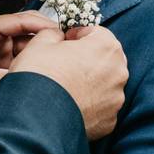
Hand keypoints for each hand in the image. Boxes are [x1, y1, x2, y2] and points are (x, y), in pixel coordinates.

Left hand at [0, 12, 59, 119]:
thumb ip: (5, 79)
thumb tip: (33, 82)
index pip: (22, 21)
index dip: (44, 25)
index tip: (64, 34)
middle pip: (29, 36)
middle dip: (47, 43)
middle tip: (69, 52)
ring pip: (28, 54)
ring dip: (41, 60)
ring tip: (63, 68)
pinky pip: (21, 69)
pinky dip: (32, 73)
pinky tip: (47, 80)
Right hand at [10, 25, 127, 139]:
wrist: (36, 118)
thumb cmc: (40, 77)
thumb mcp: (40, 42)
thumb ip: (54, 33)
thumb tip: (58, 37)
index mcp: (106, 47)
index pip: (96, 33)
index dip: (78, 35)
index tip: (66, 42)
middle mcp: (118, 72)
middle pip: (105, 58)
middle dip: (88, 58)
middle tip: (65, 64)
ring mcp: (116, 98)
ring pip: (105, 84)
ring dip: (90, 82)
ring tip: (66, 87)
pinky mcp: (109, 120)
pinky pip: (101, 107)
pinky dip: (89, 104)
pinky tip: (71, 104)